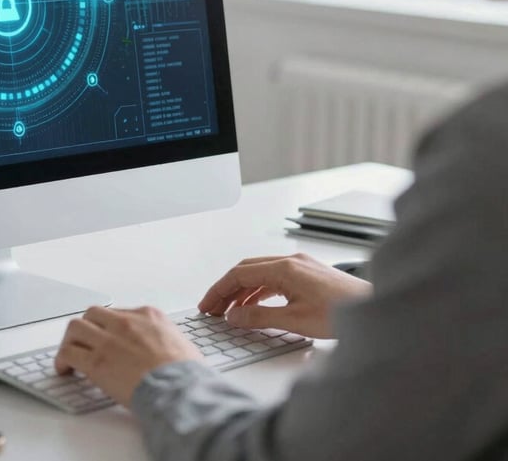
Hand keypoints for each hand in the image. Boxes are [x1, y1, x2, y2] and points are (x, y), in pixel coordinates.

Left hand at [54, 306, 202, 406]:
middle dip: (87, 328)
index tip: (106, 338)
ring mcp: (109, 340)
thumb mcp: (182, 343)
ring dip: (70, 341)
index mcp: (148, 315)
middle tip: (85, 343)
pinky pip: (68, 352)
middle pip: (93, 314)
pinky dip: (62, 360)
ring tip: (70, 355)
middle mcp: (125, 322)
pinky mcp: (96, 361)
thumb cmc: (187, 373)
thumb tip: (165, 352)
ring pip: (75, 327)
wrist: (181, 388)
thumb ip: (165, 340)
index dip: (109, 327)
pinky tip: (65, 370)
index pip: (118, 313)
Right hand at [198, 253, 371, 338]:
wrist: (374, 309)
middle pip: (247, 270)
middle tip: (213, 307)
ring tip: (230, 311)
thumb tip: (234, 315)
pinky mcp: (307, 274)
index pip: (240, 273)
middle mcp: (290, 261)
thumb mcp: (295, 319)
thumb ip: (259, 316)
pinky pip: (274, 278)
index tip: (207, 304)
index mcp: (285, 267)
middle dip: (227, 288)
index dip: (219, 289)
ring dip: (243, 290)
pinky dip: (259, 291)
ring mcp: (300, 265)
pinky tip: (255, 306)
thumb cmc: (343, 312)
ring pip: (260, 274)